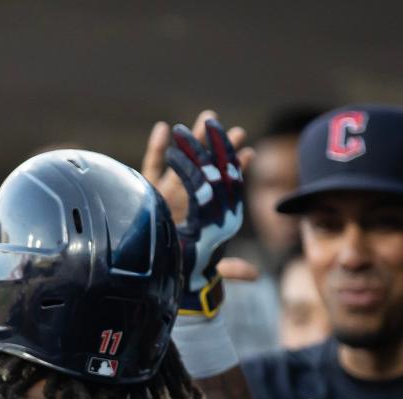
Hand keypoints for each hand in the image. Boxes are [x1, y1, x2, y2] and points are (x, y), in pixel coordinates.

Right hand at [142, 111, 256, 290]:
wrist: (149, 271)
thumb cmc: (176, 268)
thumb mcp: (204, 270)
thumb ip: (229, 270)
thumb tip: (256, 276)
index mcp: (200, 214)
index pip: (222, 187)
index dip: (236, 171)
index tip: (250, 154)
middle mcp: (185, 200)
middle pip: (206, 169)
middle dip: (221, 149)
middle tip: (236, 131)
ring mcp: (166, 195)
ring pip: (183, 163)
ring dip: (196, 140)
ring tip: (207, 117)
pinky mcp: (146, 195)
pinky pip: (151, 168)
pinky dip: (156, 149)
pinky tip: (164, 129)